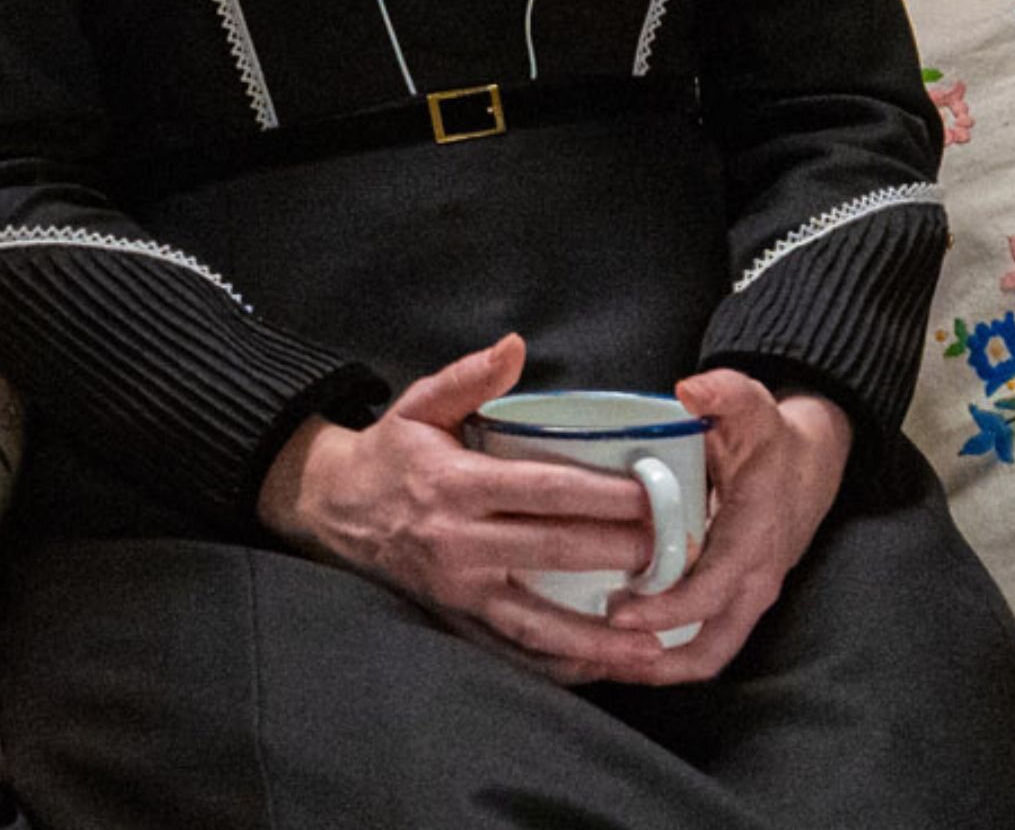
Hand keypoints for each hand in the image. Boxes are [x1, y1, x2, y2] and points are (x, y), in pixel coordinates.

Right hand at [254, 334, 679, 683]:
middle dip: (622, 555)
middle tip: (681, 554)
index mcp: (456, 484)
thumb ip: (470, 376)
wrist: (333, 508)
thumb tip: (516, 346)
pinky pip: (515, 650)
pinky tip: (602, 668)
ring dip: (599, 637)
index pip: (545, 491)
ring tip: (654, 648)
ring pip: (539, 621)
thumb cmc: (390, 454)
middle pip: (555, 552)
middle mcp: (460, 542)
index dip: (604, 495)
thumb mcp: (419, 404)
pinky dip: (559, 664)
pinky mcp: (458, 619)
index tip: (654, 495)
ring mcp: (460, 589)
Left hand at [597, 367, 852, 679]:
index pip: (711, 592)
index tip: (617, 614)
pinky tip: (613, 650)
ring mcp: (746, 597)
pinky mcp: (735, 601)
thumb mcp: (752, 406)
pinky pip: (702, 643)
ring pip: (706, 655)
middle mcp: (754, 580)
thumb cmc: (770, 437)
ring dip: (654, 667)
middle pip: (710, 648)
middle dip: (654, 663)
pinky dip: (663, 656)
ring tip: (593, 665)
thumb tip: (691, 389)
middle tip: (594, 657)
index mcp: (754, 541)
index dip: (666, 609)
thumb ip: (725, 392)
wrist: (811, 460)